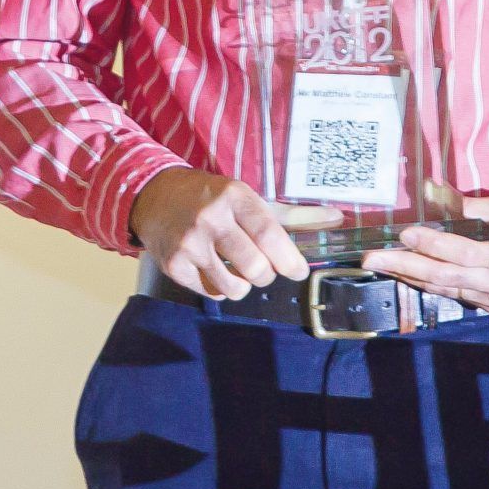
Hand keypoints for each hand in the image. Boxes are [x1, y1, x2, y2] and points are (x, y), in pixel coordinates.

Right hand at [131, 169, 312, 298]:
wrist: (154, 196)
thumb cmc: (209, 197)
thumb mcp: (246, 197)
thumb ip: (291, 214)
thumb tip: (334, 218)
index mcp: (234, 196)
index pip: (270, 234)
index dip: (289, 259)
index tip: (298, 271)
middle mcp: (211, 218)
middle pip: (255, 267)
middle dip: (266, 275)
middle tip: (262, 269)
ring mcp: (189, 244)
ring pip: (234, 287)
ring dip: (243, 286)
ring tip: (238, 271)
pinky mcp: (173, 265)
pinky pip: (211, 292)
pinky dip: (219, 288)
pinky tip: (214, 270)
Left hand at [358, 193, 488, 311]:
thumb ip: (469, 204)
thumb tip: (430, 190)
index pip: (459, 252)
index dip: (429, 243)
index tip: (403, 232)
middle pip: (443, 278)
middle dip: (404, 267)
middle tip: (372, 259)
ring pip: (447, 290)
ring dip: (412, 276)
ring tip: (384, 264)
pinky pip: (459, 295)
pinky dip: (435, 284)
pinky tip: (413, 273)